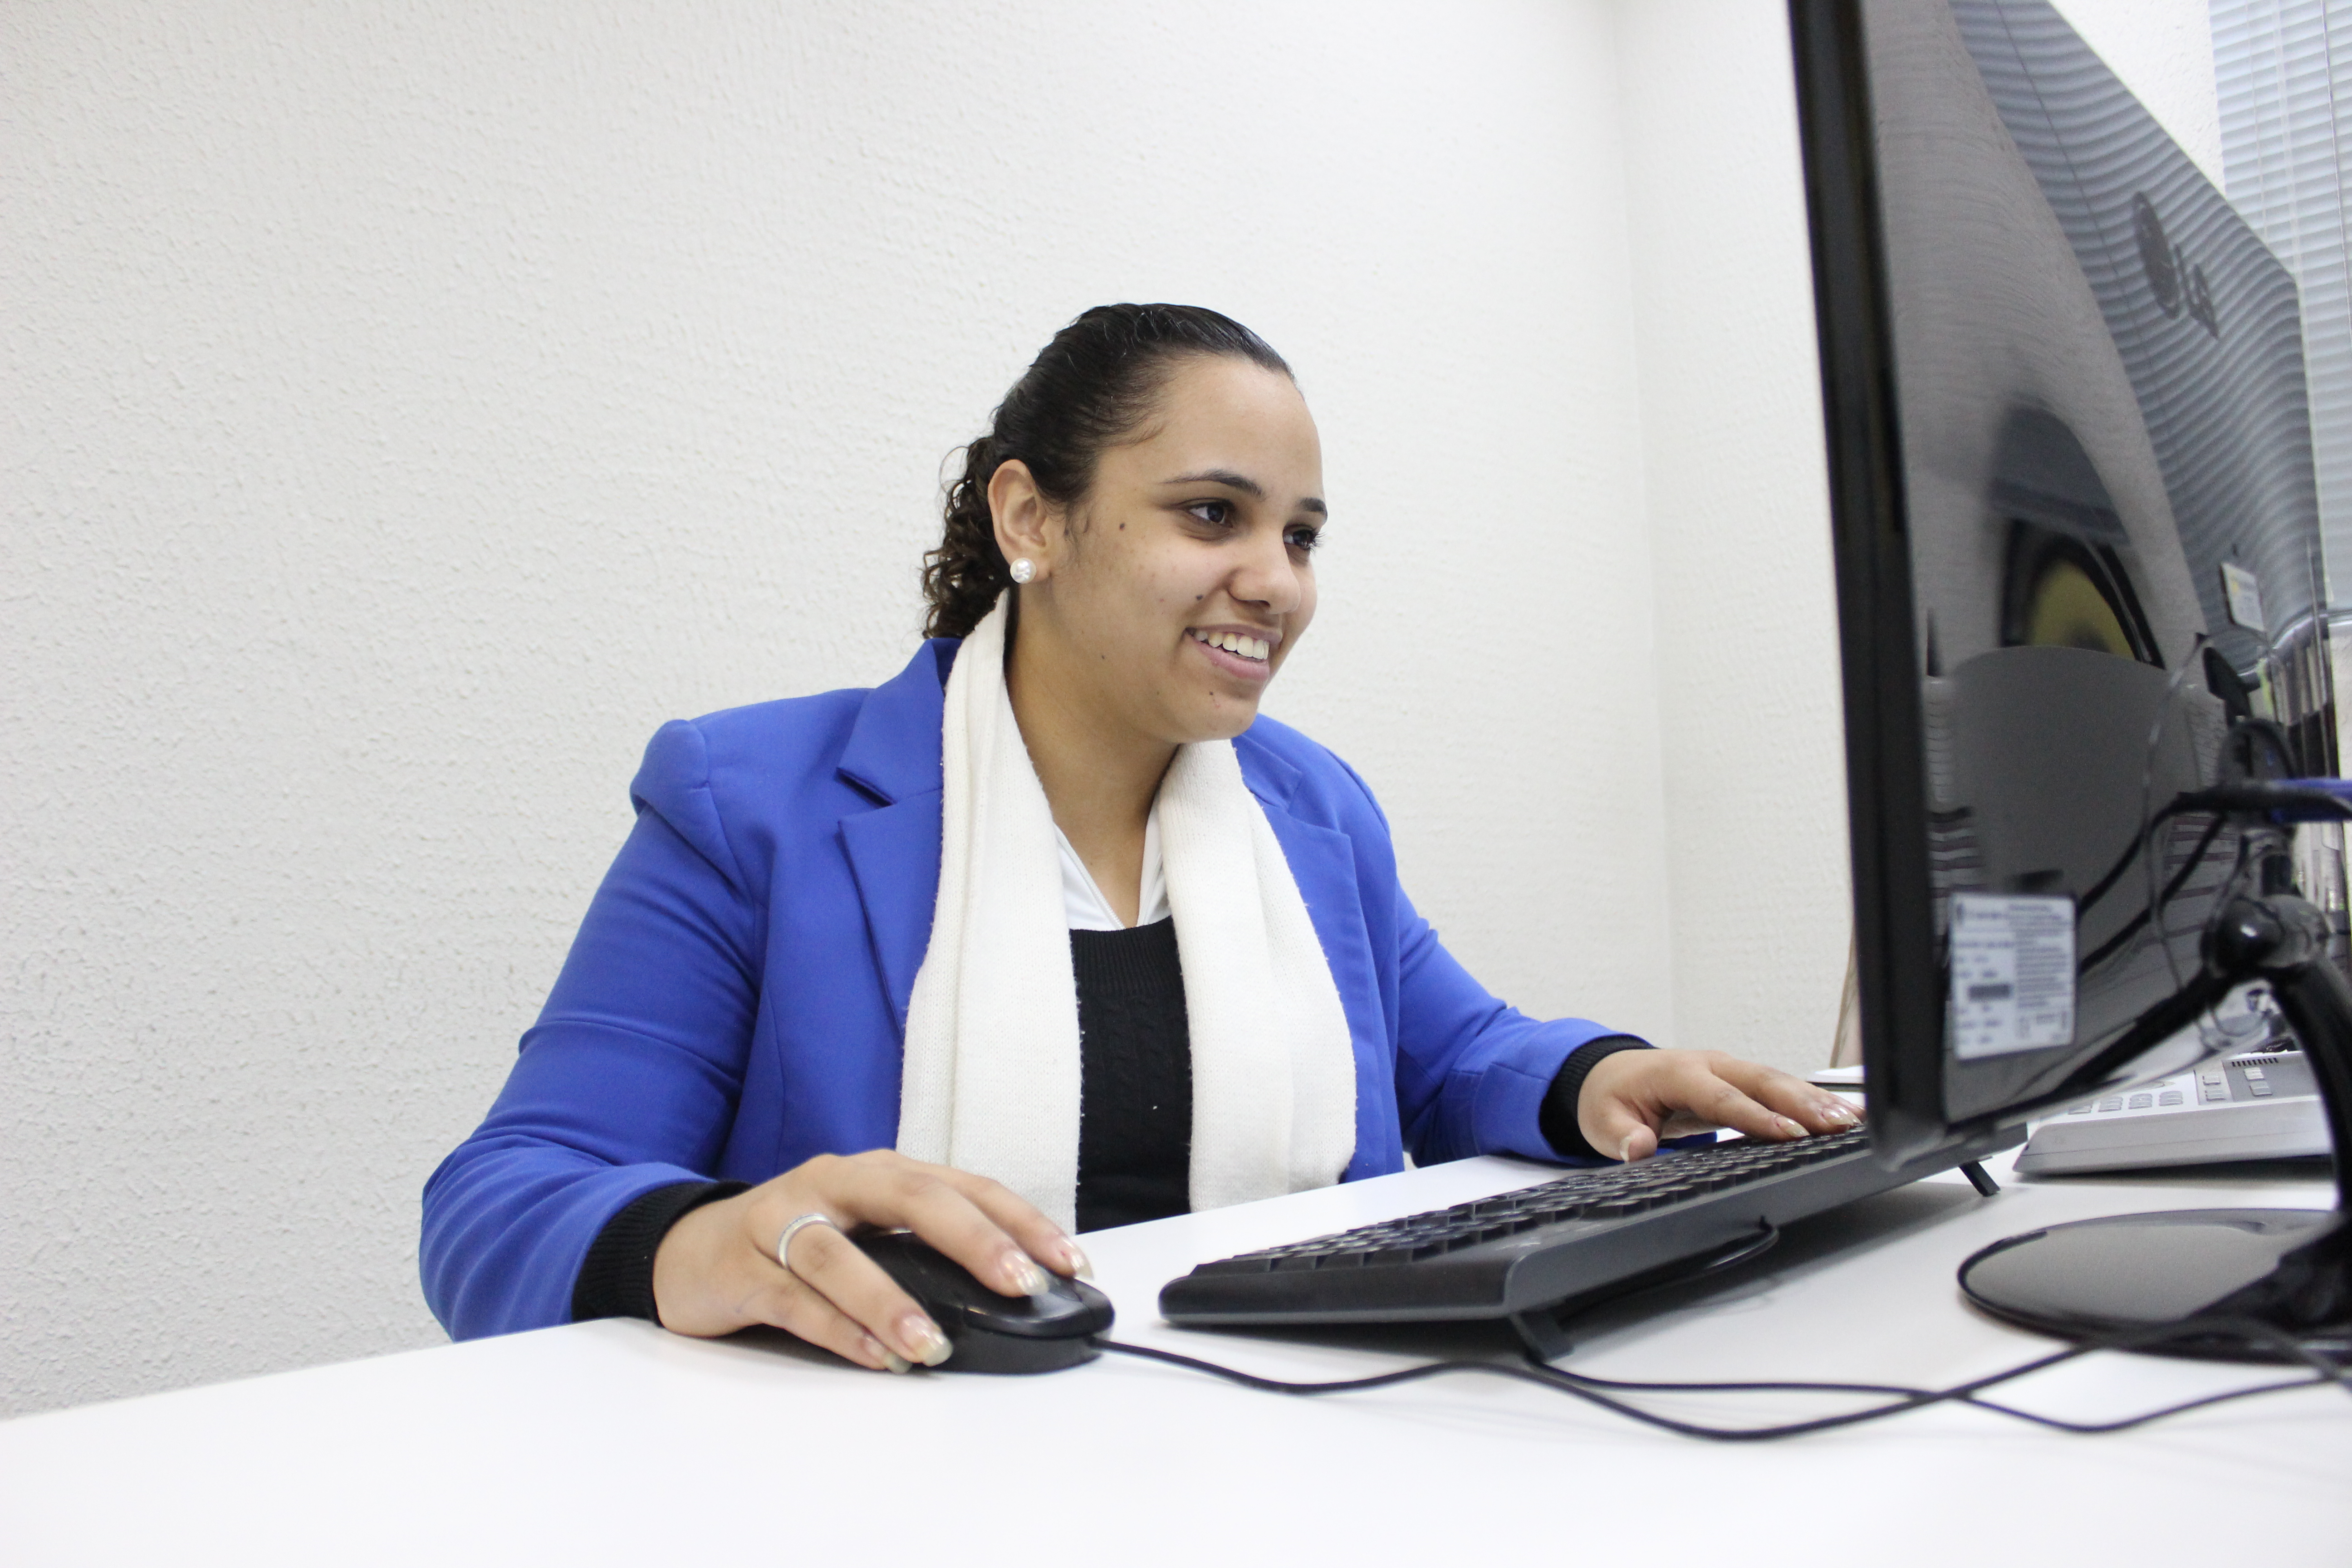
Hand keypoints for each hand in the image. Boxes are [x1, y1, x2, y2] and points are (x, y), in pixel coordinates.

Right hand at [649, 1149, 1088, 1370]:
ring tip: (932, 1345)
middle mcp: (833, 1184)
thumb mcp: (867, 1233)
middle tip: (1019, 1284)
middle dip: (972, 1240)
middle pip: (910, 1197)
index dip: (1019, 1220)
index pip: (962, 1185)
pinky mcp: (741, 1269)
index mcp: (877, 1173)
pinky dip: (837, 1330)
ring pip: (838, 1253)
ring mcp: (781, 1221)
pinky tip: (876, 1357)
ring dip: (891, 1300)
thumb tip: (1010, 1293)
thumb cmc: (796, 1243)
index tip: (1068, 1261)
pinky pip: (793, 1299)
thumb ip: (924, 1253)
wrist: (689, 1251)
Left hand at [1578, 1049, 1859, 1162]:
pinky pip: (1778, 1088)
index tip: (1790, 1134)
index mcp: (1679, 1073)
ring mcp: (1729, 1070)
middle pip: (1762, 1082)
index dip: (1757, 1117)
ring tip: (1852, 1121)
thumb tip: (1637, 1149)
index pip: (1724, 1098)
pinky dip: (1809, 1100)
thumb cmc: (1611, 1097)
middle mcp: (1710, 1065)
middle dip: (1802, 1102)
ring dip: (1815, 1100)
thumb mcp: (1602, 1121)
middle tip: (1839, 1124)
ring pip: (1777, 1081)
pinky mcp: (1740, 1081)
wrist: (1612, 1074)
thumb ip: (1621, 1136)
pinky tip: (1839, 1115)